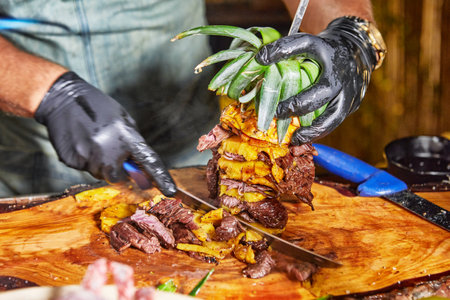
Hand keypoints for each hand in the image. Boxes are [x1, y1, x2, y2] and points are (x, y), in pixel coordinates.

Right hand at [35, 72, 175, 195]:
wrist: (64, 100)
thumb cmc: (98, 108)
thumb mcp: (122, 120)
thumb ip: (132, 143)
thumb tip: (139, 166)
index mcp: (126, 135)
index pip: (148, 160)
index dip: (161, 177)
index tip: (169, 190)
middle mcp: (109, 148)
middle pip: (119, 176)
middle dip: (116, 169)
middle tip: (109, 153)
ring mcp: (89, 155)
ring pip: (100, 174)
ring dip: (99, 164)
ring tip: (92, 142)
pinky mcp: (72, 160)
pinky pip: (83, 169)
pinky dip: (84, 160)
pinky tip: (80, 143)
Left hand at [256, 16, 383, 144]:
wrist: (357, 50)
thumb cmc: (324, 50)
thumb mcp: (309, 45)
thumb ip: (288, 53)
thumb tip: (257, 64)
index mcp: (327, 49)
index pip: (304, 44)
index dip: (282, 50)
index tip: (260, 58)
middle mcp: (341, 70)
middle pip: (322, 90)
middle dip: (298, 105)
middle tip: (278, 112)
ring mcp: (351, 89)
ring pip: (334, 115)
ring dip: (313, 129)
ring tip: (295, 138)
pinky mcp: (353, 103)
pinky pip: (335, 121)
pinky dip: (318, 131)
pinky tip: (303, 137)